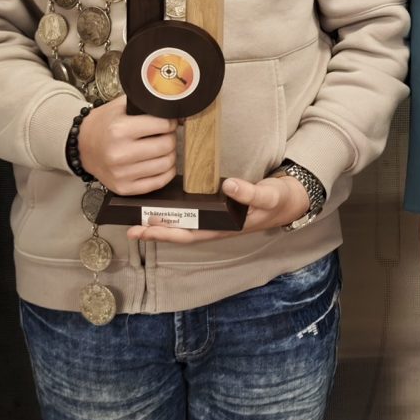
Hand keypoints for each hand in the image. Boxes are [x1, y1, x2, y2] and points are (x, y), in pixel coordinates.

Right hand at [78, 98, 177, 195]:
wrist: (82, 147)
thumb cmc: (104, 125)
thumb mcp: (121, 107)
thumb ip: (146, 104)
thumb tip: (173, 108)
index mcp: (119, 130)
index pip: (163, 125)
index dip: (170, 122)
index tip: (168, 122)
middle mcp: (120, 153)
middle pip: (167, 146)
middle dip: (171, 137)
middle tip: (166, 135)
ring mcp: (121, 173)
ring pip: (166, 164)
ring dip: (170, 154)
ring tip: (162, 148)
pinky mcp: (124, 188)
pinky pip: (159, 182)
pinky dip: (166, 172)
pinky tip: (160, 163)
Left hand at [127, 173, 311, 242]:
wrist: (288, 201)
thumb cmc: (276, 201)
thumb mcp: (267, 196)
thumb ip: (250, 193)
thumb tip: (230, 186)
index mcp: (223, 228)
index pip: (188, 234)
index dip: (165, 232)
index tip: (144, 227)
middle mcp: (214, 226)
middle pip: (179, 232)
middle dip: (155, 230)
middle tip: (130, 226)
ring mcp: (214, 218)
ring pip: (182, 223)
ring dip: (161, 222)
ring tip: (139, 217)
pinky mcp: (215, 207)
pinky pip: (189, 213)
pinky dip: (174, 211)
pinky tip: (162, 203)